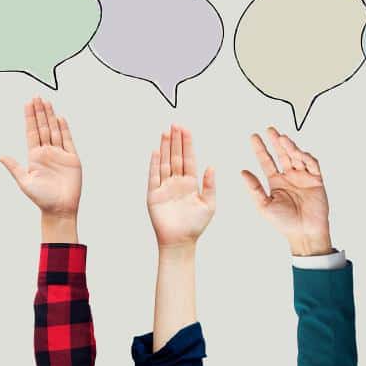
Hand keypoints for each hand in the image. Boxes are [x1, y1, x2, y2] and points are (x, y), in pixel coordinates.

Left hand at [0, 97, 80, 242]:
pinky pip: (68, 140)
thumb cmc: (41, 198)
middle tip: (36, 96)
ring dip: (50, 116)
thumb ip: (14, 167)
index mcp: (34, 156)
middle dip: (39, 112)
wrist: (59, 209)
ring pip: (54, 130)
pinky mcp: (72, 158)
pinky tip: (60, 118)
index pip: (31, 131)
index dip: (30, 117)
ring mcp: (60, 154)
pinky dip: (64, 129)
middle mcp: (47, 152)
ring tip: (47, 102)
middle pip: (43, 127)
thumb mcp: (24, 182)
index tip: (27, 103)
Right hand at [147, 125, 214, 248]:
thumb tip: (212, 166)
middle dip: (176, 140)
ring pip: (165, 162)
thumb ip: (210, 185)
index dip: (187, 144)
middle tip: (175, 124)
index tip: (186, 129)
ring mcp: (164, 187)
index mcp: (191, 183)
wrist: (180, 242)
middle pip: (176, 156)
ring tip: (165, 132)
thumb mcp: (209, 204)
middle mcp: (177, 182)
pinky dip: (155, 163)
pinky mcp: (154, 194)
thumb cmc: (195, 225)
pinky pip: (154, 175)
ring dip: (165, 147)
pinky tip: (156, 151)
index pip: (188, 158)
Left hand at [241, 127, 331, 255]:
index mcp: (275, 182)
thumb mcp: (263, 205)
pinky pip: (312, 165)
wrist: (304, 233)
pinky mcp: (316, 181)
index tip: (254, 137)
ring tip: (282, 139)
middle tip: (269, 130)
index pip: (266, 161)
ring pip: (296, 156)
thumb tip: (242, 172)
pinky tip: (298, 153)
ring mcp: (303, 177)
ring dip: (290, 147)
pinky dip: (306, 157)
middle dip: (276, 142)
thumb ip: (254, 188)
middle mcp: (289, 177)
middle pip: (282, 154)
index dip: (260, 149)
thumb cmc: (284, 222)